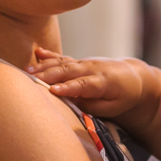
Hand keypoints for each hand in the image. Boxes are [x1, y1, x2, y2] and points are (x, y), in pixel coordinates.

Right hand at [29, 48, 144, 118]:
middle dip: (48, 76)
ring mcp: (85, 63)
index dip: (67, 88)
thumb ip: (92, 106)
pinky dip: (50, 55)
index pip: (82, 85)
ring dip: (44, 67)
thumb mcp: (113, 107)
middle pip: (68, 71)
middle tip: (31, 81)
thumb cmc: (124, 95)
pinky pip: (63, 57)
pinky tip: (38, 52)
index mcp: (102, 82)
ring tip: (28, 71)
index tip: (52, 91)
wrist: (133, 76)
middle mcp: (91, 69)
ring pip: (62, 63)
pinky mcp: (80, 61)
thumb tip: (71, 103)